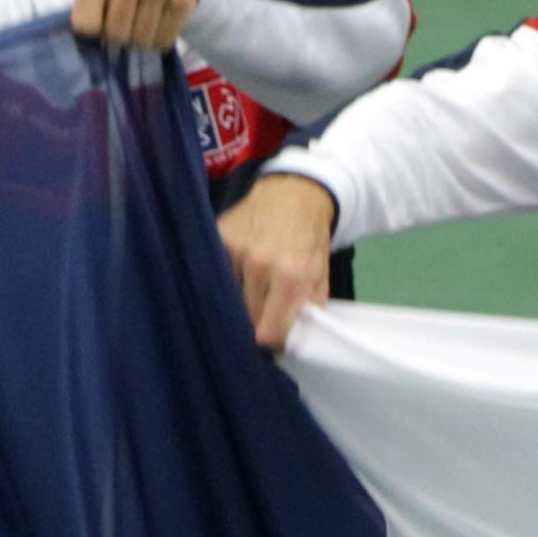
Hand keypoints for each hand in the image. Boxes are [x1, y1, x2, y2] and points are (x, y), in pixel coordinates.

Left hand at [72, 0, 205, 53]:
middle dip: (117, 39)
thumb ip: (85, 18)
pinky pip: (165, 40)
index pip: (86, 26)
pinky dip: (159, 41)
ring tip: (138, 24)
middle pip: (116, 34)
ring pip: (141, 40)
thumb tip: (94, 59)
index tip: (98, 22)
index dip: (92, 34)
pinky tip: (156, 25)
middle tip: (121, 25)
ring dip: (139, 42)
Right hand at [218, 174, 339, 350]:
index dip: (270, 343)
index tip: (272, 342)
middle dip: (255, 322)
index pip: (268, 333)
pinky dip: (226, 280)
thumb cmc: (309, 239)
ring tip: (252, 289)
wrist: (292, 193)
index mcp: (291, 275)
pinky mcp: (217, 238)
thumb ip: (307, 310)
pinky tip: (239, 271)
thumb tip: (288, 343)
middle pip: (247, 317)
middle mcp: (260, 263)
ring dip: (238, 301)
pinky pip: (216, 275)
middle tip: (263, 316)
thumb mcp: (320, 276)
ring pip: (229, 298)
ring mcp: (235, 249)